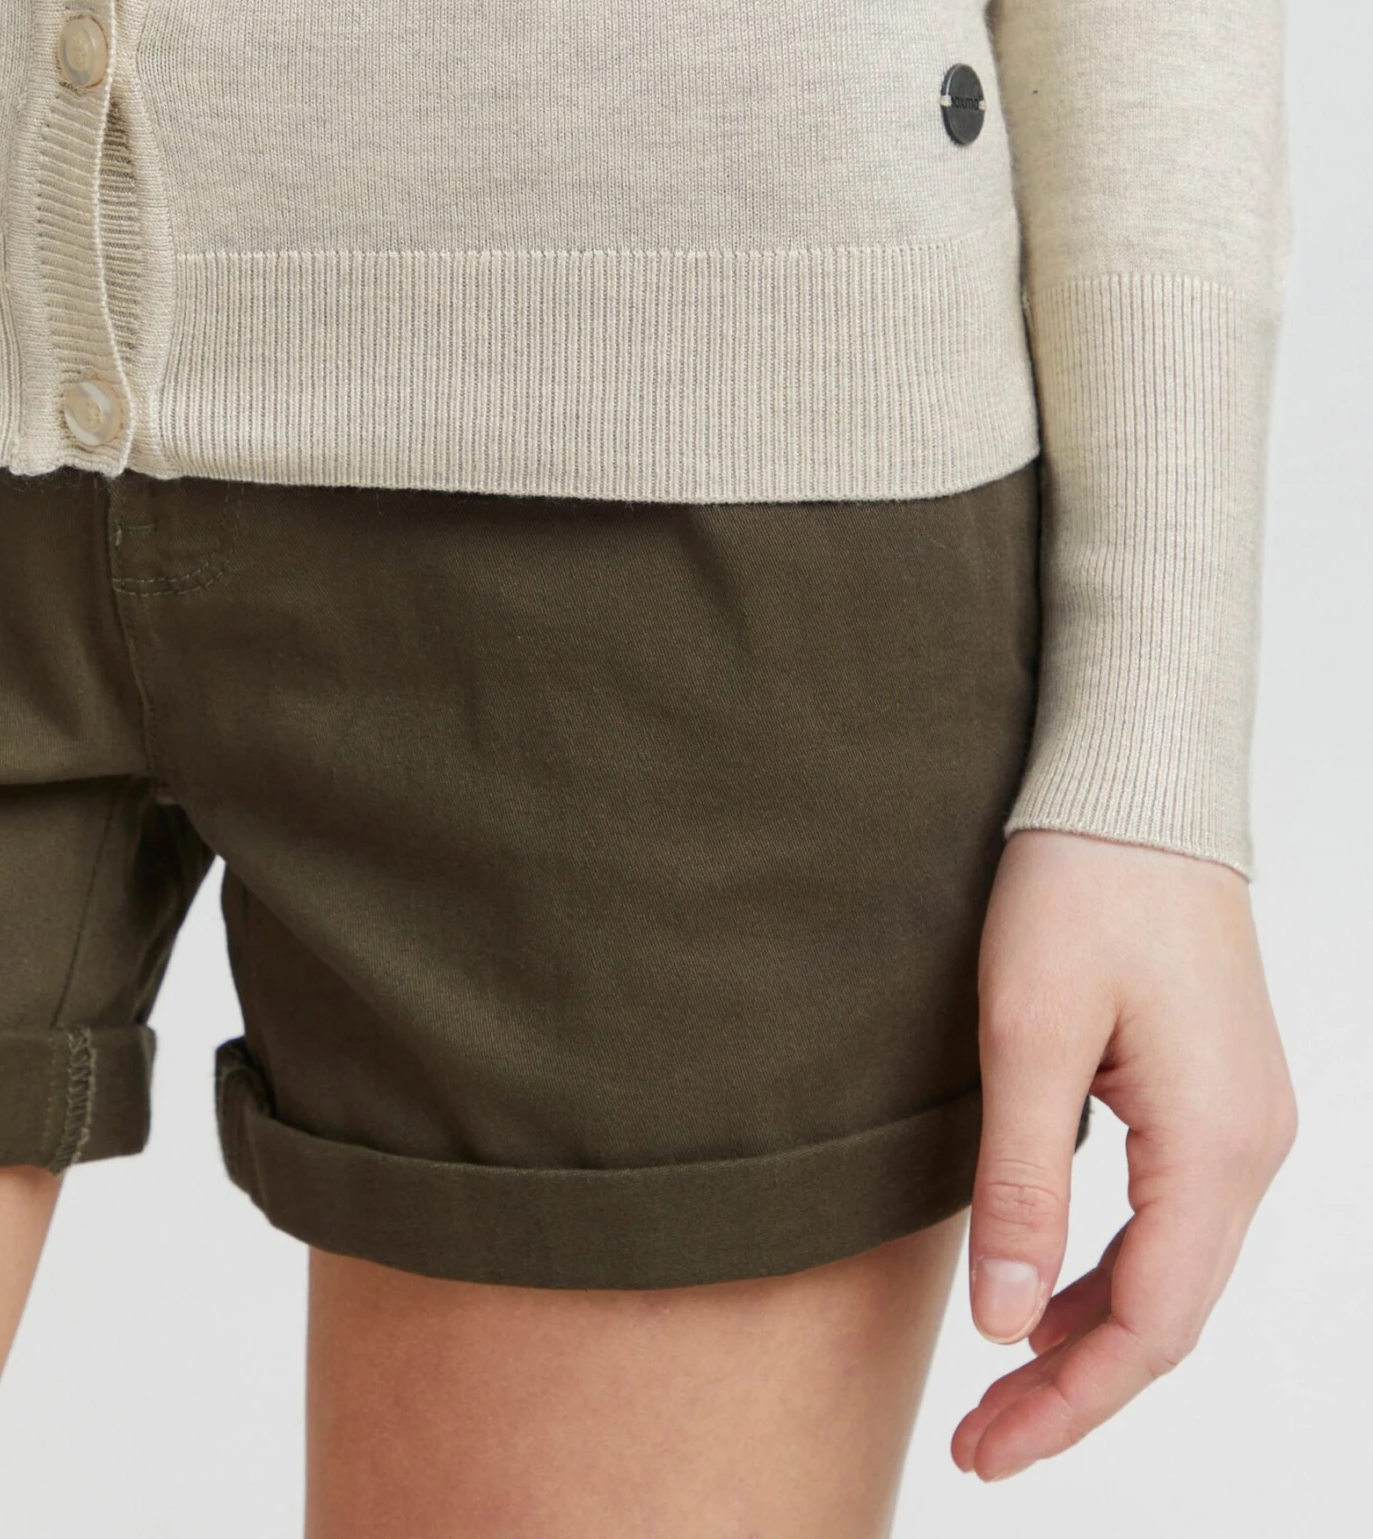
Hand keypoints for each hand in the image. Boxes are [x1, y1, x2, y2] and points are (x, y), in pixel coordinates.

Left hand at [951, 828, 1296, 1481]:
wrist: (1137, 780)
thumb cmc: (1081, 883)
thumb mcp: (1028, 1031)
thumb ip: (1024, 1184)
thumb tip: (1009, 1327)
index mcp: (1214, 1145)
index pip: (1149, 1328)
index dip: (1067, 1405)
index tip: (983, 1450)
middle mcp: (1251, 1147)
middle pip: (1170, 1316)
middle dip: (1076, 1388)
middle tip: (979, 1441)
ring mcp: (1245, 1120)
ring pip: (1174, 1272)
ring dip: (1093, 1334)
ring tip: (1003, 1385)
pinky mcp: (1218, 1093)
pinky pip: (1174, 1217)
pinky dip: (1113, 1270)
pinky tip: (1052, 1289)